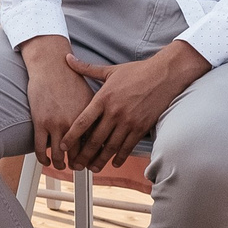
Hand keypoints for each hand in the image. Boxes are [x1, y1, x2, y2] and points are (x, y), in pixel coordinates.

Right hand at [20, 37, 93, 171]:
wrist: (51, 65)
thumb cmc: (70, 77)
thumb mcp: (92, 94)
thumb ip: (99, 112)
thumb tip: (107, 125)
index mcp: (89, 116)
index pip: (95, 143)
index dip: (94, 156)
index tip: (93, 162)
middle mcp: (74, 122)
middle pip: (79, 152)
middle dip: (79, 164)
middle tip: (78, 168)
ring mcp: (56, 124)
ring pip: (59, 154)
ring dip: (60, 164)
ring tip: (61, 166)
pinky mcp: (40, 122)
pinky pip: (40, 148)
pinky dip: (43, 158)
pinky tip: (45, 160)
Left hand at [60, 41, 209, 170]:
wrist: (164, 75)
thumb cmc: (136, 71)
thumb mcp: (110, 70)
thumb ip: (86, 68)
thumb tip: (67, 59)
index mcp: (103, 98)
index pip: (82, 122)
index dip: (71, 136)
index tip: (63, 146)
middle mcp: (114, 112)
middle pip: (94, 139)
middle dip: (83, 155)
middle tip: (75, 165)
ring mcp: (129, 121)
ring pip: (110, 146)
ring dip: (100, 160)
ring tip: (92, 168)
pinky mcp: (141, 127)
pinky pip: (128, 146)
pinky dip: (120, 157)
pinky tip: (114, 162)